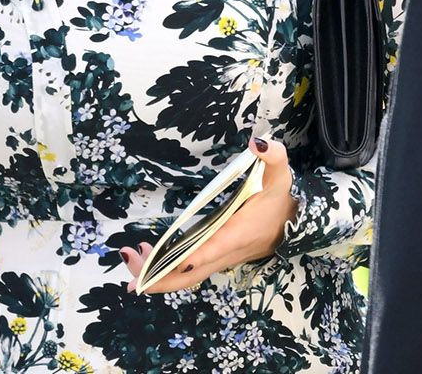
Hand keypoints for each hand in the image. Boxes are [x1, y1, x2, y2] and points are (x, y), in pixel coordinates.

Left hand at [121, 137, 296, 293]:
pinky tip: (147, 257)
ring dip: (155, 275)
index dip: (192, 257)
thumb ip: (272, 156)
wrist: (293, 225)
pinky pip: (186, 274)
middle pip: (188, 275)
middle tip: (128, 257)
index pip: (213, 249)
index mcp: (238, 232)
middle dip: (157, 275)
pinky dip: (164, 271)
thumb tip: (255, 143)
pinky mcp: (214, 260)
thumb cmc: (280, 199)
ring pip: (185, 279)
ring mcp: (219, 260)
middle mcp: (226, 252)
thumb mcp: (280, 174)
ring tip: (130, 255)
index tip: (169, 260)